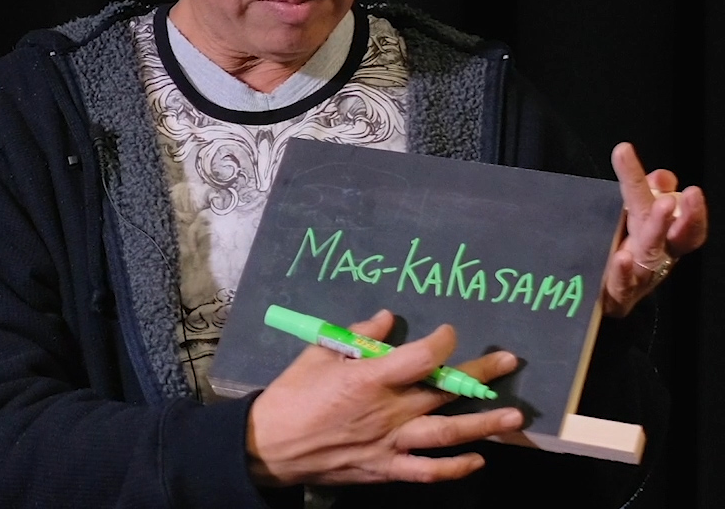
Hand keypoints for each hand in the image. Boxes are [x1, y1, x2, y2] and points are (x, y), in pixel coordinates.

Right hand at [245, 310, 522, 487]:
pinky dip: (455, 467)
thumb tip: (388, 318)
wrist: (272, 445)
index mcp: (370, 378)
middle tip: (509, 362)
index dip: (442, 342)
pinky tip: (477, 460)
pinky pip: (428, 471)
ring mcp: (391, 443)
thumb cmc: (294, 392)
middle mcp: (388, 411)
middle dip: (480, 375)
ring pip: (447, 433)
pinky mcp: (387, 468)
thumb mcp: (320, 352)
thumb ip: (358, 335)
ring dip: (483, 424)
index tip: (450, 331)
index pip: (420, 357)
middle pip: (444, 391)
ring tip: (514, 415)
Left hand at [603, 141, 707, 316]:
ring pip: (650, 252)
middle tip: (673, 198)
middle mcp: (657, 255)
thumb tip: (662, 176)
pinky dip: (622, 271)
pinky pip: (622, 283)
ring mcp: (639, 274)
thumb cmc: (627, 252)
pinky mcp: (618, 292)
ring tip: (661, 207)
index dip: (693, 211)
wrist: (606, 298)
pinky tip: (621, 257)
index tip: (693, 190)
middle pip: (670, 234)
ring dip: (656, 230)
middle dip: (681, 217)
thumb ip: (647, 191)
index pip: (683, 220)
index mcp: (665, 237)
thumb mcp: (638, 217)